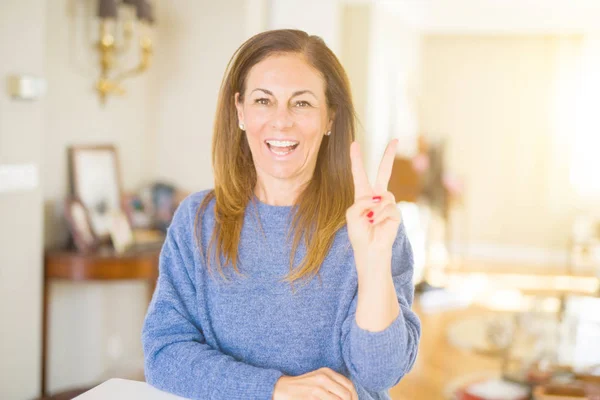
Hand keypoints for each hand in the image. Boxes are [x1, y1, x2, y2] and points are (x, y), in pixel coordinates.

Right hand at [272, 367, 357, 399]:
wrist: (282, 388)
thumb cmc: (303, 386)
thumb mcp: (318, 379)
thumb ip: (333, 384)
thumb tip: (349, 396)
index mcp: (327, 372)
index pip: (349, 385)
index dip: (354, 396)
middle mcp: (323, 378)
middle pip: (346, 395)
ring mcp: (317, 389)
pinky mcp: (311, 398)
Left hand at [346, 140, 401, 265]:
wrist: (370, 250)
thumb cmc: (359, 233)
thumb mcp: (351, 214)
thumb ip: (361, 202)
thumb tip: (379, 198)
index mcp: (362, 195)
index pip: (359, 174)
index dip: (356, 159)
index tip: (354, 144)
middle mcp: (377, 196)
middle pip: (384, 172)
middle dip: (389, 155)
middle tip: (396, 139)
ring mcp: (388, 203)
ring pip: (382, 196)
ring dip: (373, 210)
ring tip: (370, 222)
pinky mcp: (396, 212)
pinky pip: (387, 207)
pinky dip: (380, 216)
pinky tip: (378, 224)